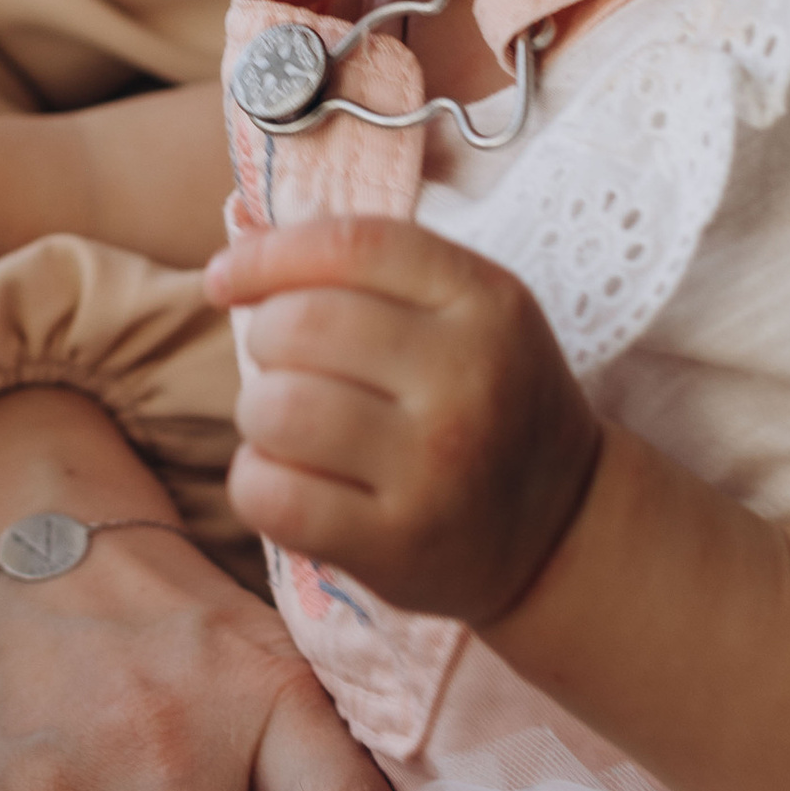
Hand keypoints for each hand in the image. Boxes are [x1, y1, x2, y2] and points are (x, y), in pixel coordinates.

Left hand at [206, 214, 599, 629]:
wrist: (563, 530)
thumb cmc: (493, 403)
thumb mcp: (475, 312)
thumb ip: (379, 272)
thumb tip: (241, 260)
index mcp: (487, 302)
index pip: (351, 247)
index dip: (267, 254)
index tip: (226, 277)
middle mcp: (466, 378)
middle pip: (300, 325)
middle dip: (266, 339)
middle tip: (287, 368)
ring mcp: (433, 467)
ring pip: (276, 409)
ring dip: (259, 414)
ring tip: (290, 427)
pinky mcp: (397, 543)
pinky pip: (272, 494)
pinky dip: (256, 481)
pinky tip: (287, 480)